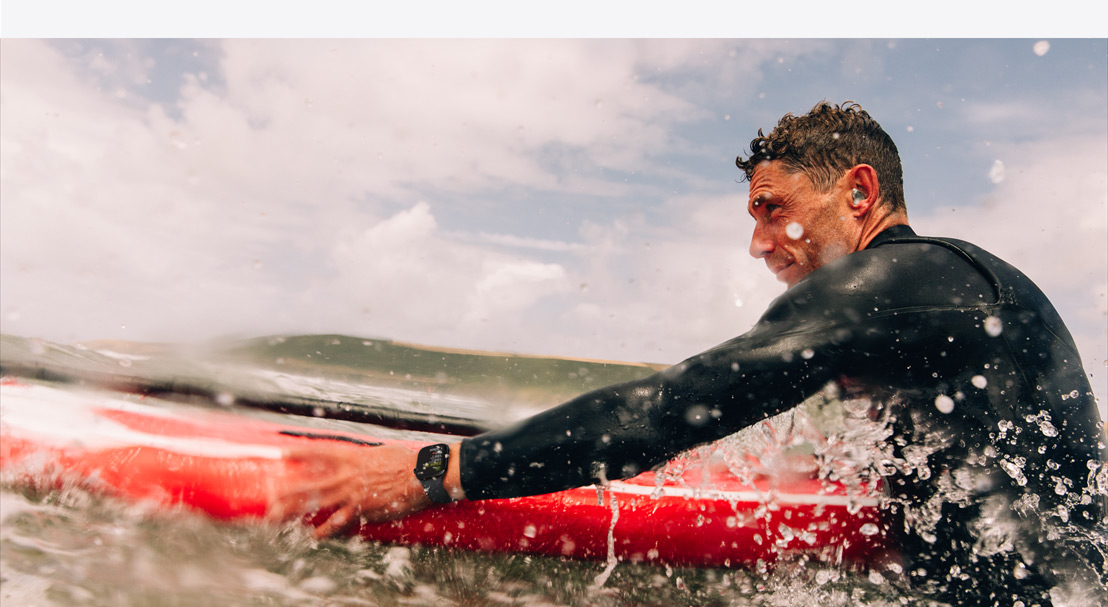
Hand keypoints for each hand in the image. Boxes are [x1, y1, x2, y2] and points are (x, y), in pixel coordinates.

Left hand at [267, 443, 430, 537]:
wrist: (422, 476)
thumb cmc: (406, 461)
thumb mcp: (381, 452)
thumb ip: (365, 457)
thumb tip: (359, 458)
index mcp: (353, 457)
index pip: (320, 453)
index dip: (300, 453)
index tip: (282, 454)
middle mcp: (348, 476)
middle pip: (311, 483)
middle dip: (288, 490)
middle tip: (270, 496)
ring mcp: (353, 494)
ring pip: (318, 503)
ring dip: (296, 511)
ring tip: (278, 517)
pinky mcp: (363, 510)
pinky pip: (339, 522)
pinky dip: (326, 530)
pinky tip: (313, 536)